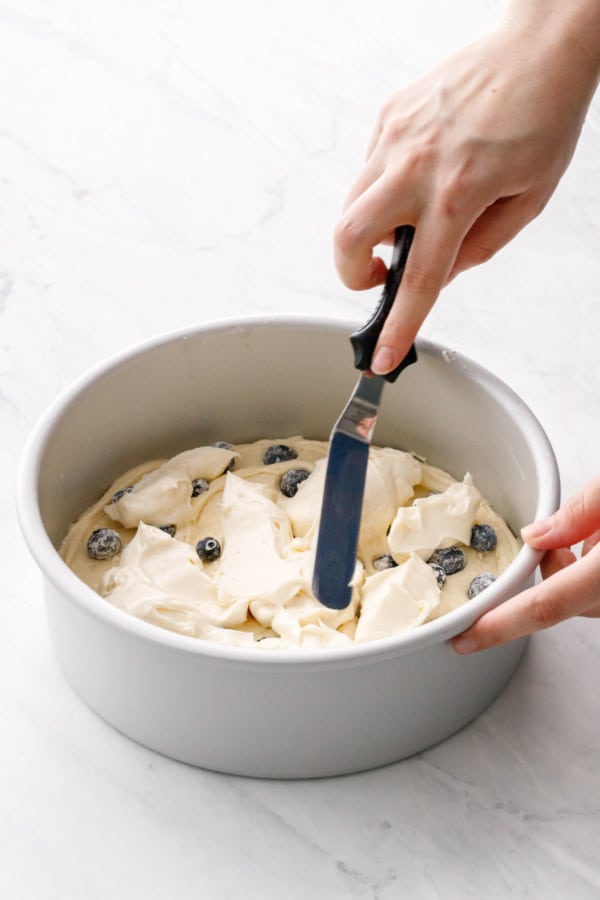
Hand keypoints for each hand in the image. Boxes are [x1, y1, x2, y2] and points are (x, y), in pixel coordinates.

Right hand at [334, 9, 599, 374]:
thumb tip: (442, 273)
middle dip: (352, 274)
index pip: (419, 279)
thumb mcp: (528, 199)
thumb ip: (480, 247)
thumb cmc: (543, 117)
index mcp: (459, 194)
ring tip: (407, 224)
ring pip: (350, 206)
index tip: (381, 357)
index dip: (397, 327)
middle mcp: (417, 165)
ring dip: (366, 233)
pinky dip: (381, 192)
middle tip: (379, 275)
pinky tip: (415, 180)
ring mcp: (395, 137)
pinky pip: (368, 170)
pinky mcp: (388, 116)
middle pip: (348, 239)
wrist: (539, 47)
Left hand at [452, 476, 599, 653]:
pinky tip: (598, 536)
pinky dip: (588, 568)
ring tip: (588, 528)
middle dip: (544, 573)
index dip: (500, 626)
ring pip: (581, 597)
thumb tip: (534, 536)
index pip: (546, 606)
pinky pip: (596, 587)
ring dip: (570, 568)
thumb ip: (577, 513)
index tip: (465, 640)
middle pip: (563, 604)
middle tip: (550, 537)